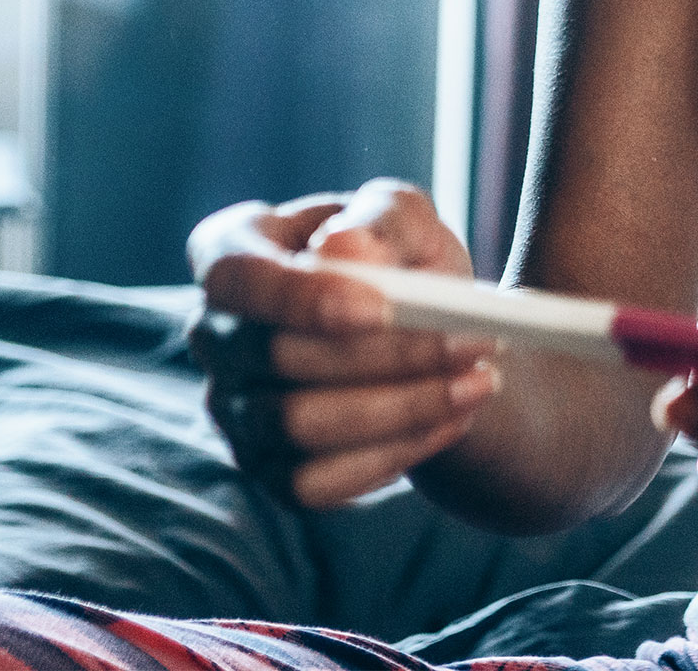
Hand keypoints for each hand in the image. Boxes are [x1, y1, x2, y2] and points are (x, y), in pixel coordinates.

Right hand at [187, 179, 501, 507]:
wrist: (427, 327)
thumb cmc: (402, 254)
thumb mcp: (405, 214)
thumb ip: (380, 219)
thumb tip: (343, 248)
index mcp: (232, 248)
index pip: (233, 275)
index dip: (299, 296)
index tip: (382, 309)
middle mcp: (217, 333)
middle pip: (279, 356)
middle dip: (387, 353)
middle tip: (477, 341)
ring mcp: (233, 407)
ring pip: (300, 426)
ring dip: (404, 406)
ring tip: (481, 380)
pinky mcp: (266, 468)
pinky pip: (315, 483)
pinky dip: (394, 453)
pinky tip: (453, 419)